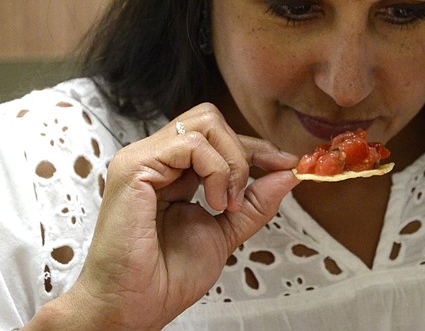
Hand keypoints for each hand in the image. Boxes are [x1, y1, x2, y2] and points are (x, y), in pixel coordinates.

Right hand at [35, 103, 298, 329]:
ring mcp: (141, 158)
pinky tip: (215, 203)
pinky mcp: (134, 167)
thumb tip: (289, 174)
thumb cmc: (167, 276)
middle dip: (244, 150)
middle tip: (249, 192)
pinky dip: (216, 170)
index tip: (286, 165)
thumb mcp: (226, 231)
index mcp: (172, 171)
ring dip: (232, 163)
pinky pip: (190, 143)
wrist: (134, 306)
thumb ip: (256, 202)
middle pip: (211, 119)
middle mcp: (155, 158)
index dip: (255, 148)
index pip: (218, 137)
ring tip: (229, 204)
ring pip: (205, 123)